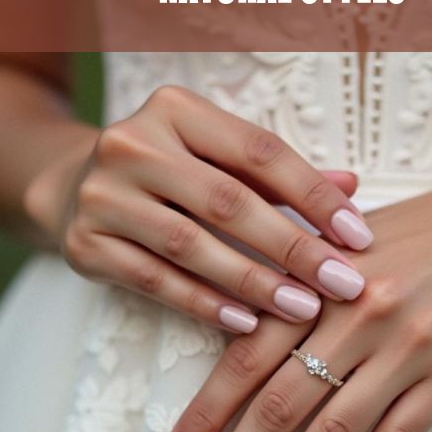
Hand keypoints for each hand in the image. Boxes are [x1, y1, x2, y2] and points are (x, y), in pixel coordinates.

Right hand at [24, 85, 371, 332]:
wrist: (74, 186)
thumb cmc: (171, 171)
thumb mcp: (219, 157)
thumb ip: (280, 174)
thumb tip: (352, 188)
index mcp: (177, 109)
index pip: (259, 152)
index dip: (314, 194)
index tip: (357, 236)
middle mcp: (133, 143)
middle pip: (228, 202)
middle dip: (294, 247)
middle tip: (343, 284)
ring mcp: (102, 195)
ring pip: (190, 245)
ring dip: (254, 282)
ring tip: (303, 308)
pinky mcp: (85, 244)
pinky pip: (155, 281)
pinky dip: (204, 304)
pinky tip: (247, 322)